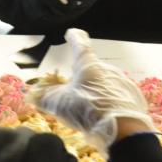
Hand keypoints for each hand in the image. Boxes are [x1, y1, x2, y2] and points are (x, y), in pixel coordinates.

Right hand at [28, 29, 154, 151]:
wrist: (122, 128)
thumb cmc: (87, 110)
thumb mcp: (60, 105)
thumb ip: (44, 99)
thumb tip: (31, 96)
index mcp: (88, 64)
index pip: (80, 44)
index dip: (74, 38)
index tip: (71, 33)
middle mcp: (106, 67)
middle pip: (91, 66)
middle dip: (82, 74)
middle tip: (73, 86)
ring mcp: (120, 80)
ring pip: (103, 80)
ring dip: (95, 88)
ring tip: (88, 105)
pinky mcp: (130, 94)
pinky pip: (115, 93)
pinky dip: (108, 99)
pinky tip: (103, 113)